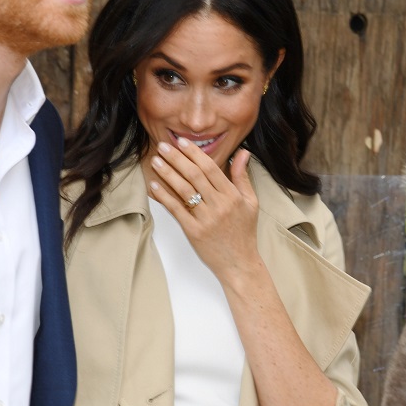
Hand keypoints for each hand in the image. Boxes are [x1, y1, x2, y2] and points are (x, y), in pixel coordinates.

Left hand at [148, 139, 261, 278]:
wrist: (239, 263)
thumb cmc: (244, 232)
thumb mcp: (250, 202)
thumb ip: (242, 176)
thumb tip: (242, 152)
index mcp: (233, 196)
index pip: (211, 168)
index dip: (195, 153)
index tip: (182, 142)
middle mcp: (219, 205)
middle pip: (195, 175)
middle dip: (177, 158)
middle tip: (163, 146)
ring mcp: (206, 219)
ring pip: (184, 190)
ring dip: (168, 173)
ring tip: (156, 161)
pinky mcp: (194, 232)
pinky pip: (176, 210)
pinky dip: (164, 196)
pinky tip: (154, 185)